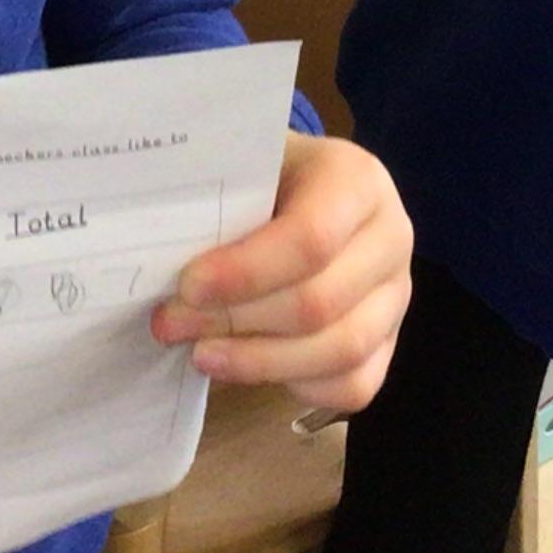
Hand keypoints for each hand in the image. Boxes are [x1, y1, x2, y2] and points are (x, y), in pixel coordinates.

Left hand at [153, 133, 411, 412]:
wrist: (304, 189)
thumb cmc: (264, 178)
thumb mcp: (243, 167)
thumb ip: (215, 202)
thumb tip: (156, 259)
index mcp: (357, 180)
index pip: (311, 239)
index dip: (245, 273)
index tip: (187, 287)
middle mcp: (392, 237)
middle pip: (319, 303)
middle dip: (236, 322)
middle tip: (171, 323)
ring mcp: (396, 294)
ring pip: (341, 352)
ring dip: (259, 363)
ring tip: (201, 354)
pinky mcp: (389, 341)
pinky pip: (353, 384)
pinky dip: (297, 385)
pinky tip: (248, 368)